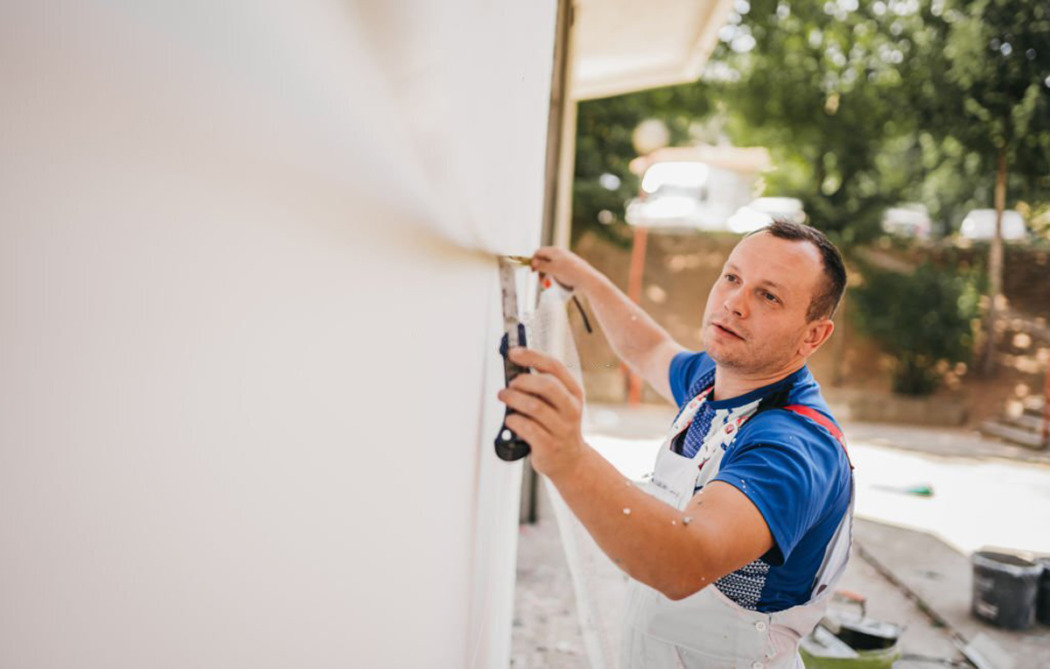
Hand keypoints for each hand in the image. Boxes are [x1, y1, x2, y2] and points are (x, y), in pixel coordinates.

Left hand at [497, 347, 586, 478]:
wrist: (569, 461)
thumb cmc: (556, 425)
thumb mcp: (558, 403)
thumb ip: (542, 386)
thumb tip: (514, 367)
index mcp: (574, 392)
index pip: (555, 366)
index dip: (532, 356)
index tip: (513, 352)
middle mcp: (571, 409)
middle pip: (546, 385)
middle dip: (522, 381)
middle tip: (509, 384)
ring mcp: (562, 428)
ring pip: (534, 406)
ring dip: (513, 399)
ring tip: (504, 397)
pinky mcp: (549, 445)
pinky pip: (527, 427)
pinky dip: (513, 420)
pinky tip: (510, 419)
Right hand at [530, 247, 599, 293]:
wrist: (587, 279)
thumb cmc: (570, 273)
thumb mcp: (553, 269)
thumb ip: (541, 265)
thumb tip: (533, 262)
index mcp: (554, 251)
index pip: (538, 252)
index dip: (533, 261)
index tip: (532, 272)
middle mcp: (559, 253)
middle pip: (544, 259)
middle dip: (540, 269)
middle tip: (540, 281)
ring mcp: (564, 259)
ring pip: (550, 265)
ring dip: (546, 274)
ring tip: (547, 283)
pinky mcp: (568, 266)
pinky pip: (556, 269)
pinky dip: (553, 275)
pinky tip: (555, 281)